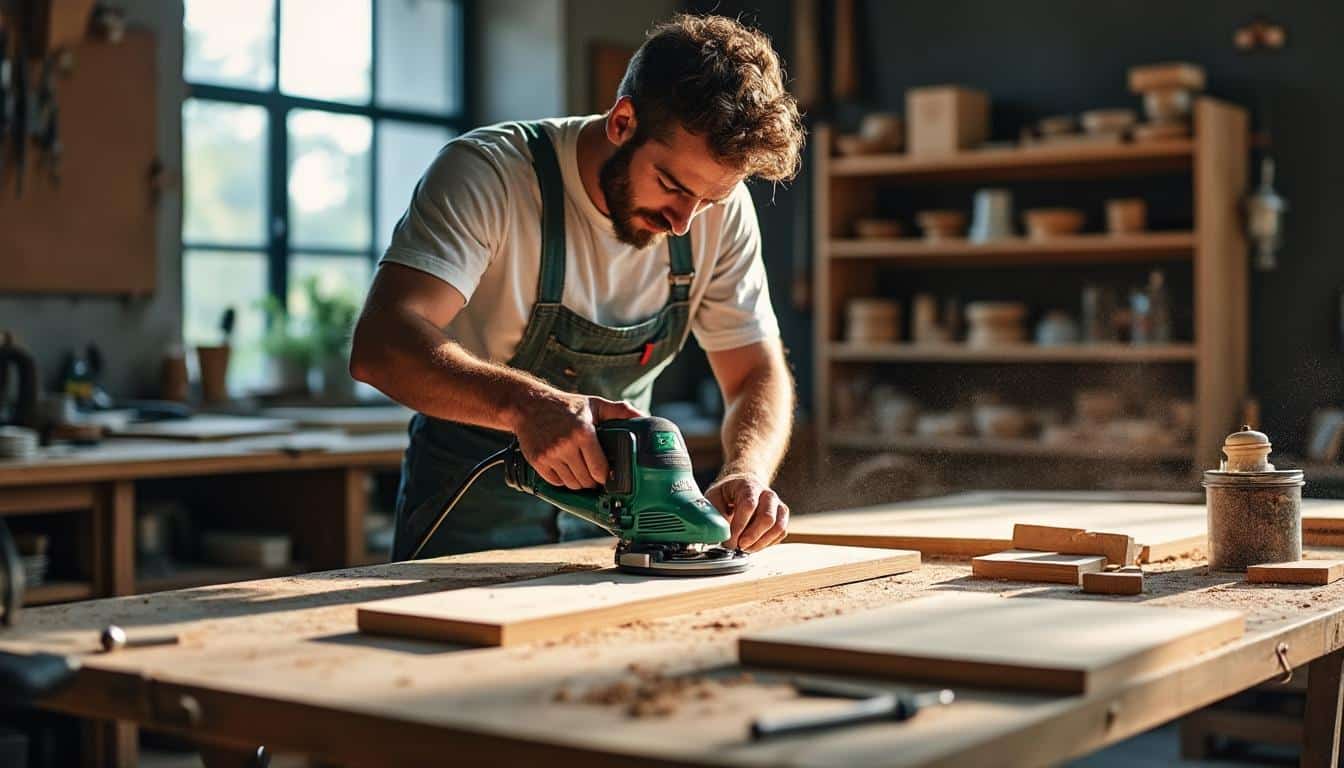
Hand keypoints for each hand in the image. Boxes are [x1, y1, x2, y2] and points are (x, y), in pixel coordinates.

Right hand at [511, 391, 642, 489]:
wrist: (529, 405)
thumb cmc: (565, 406)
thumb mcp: (594, 405)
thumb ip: (620, 411)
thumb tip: (643, 417)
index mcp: (583, 432)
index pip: (599, 470)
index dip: (606, 477)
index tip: (608, 476)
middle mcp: (566, 445)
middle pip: (586, 480)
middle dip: (594, 481)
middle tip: (596, 475)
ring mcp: (550, 454)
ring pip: (571, 484)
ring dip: (579, 482)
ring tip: (582, 472)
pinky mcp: (538, 461)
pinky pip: (555, 483)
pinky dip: (563, 480)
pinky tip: (566, 469)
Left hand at [703, 473, 788, 552]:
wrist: (744, 486)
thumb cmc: (728, 493)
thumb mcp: (714, 497)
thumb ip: (715, 514)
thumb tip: (720, 533)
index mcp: (749, 485)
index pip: (748, 505)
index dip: (739, 525)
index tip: (730, 539)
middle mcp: (767, 494)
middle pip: (767, 518)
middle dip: (752, 537)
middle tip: (738, 546)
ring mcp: (777, 506)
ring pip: (777, 527)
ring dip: (760, 543)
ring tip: (745, 548)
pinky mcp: (782, 517)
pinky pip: (780, 533)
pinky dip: (767, 543)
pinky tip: (753, 544)